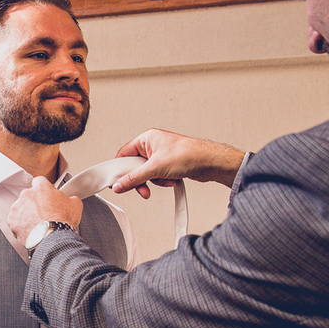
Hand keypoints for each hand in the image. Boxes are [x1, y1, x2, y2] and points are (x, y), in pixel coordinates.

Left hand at [7, 177, 83, 242]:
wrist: (53, 238)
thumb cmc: (62, 222)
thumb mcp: (75, 205)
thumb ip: (70, 198)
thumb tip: (71, 200)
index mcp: (41, 187)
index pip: (39, 181)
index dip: (43, 189)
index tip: (46, 196)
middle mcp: (27, 194)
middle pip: (29, 196)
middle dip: (34, 203)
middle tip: (43, 213)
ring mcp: (17, 207)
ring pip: (20, 208)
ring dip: (27, 214)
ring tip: (37, 224)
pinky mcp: (12, 220)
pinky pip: (15, 221)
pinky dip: (20, 226)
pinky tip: (30, 230)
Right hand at [113, 129, 245, 197]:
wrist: (210, 162)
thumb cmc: (188, 154)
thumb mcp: (155, 168)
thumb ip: (134, 178)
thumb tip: (119, 185)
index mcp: (147, 138)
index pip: (124, 154)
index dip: (121, 169)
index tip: (118, 182)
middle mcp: (153, 145)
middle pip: (135, 166)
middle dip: (141, 178)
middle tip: (142, 188)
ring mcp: (161, 155)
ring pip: (146, 173)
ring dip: (154, 181)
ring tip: (165, 180)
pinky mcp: (168, 165)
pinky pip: (157, 176)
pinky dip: (162, 181)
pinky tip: (171, 180)